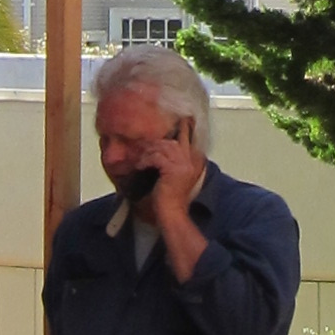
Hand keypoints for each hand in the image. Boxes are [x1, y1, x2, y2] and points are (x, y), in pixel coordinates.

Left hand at [132, 122, 203, 255]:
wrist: (172, 214)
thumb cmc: (170, 197)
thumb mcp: (176, 175)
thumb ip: (174, 160)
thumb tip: (159, 146)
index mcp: (195, 161)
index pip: (189, 137)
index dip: (183, 127)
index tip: (179, 120)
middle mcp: (191, 160)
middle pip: (173, 141)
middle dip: (156, 143)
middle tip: (143, 148)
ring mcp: (183, 165)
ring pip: (162, 148)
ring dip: (148, 153)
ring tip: (140, 160)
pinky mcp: (173, 170)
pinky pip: (155, 157)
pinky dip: (145, 161)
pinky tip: (139, 167)